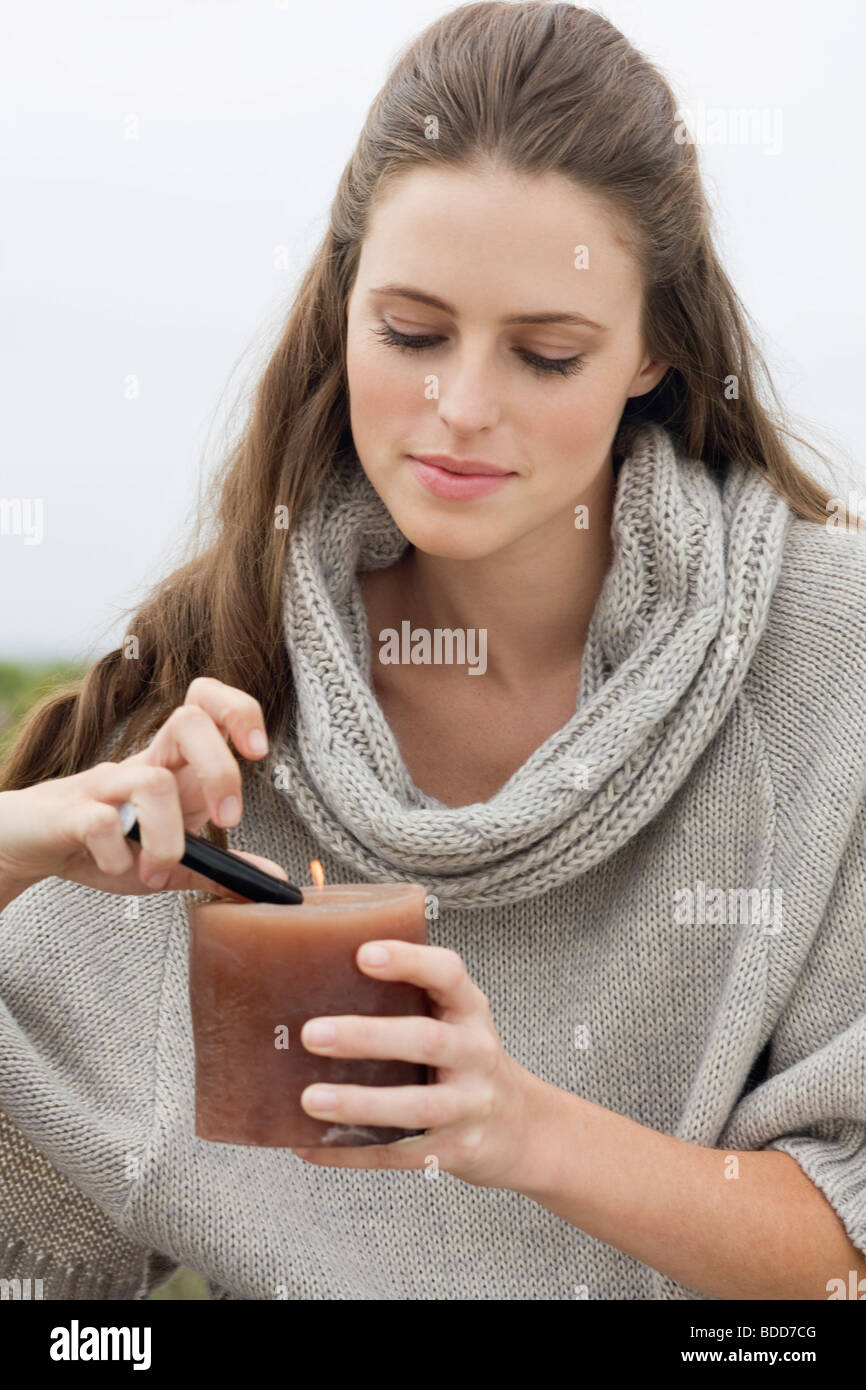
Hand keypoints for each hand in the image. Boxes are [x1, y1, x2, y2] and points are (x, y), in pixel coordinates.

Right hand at [0, 676, 287, 903]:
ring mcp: (103, 784)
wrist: (25, 847)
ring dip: (168, 839)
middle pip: (188, 723)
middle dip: (221, 772)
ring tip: (155, 871)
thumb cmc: (98, 844)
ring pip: (153, 782)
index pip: (205, 706)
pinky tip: (117, 868)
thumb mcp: (168, 861)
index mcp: (170, 766)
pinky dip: (117, 857)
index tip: (258, 753)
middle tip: (226, 821)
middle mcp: (140, 764)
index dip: (238, 713)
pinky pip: (101, 824)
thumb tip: (275, 879)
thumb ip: (219, 867)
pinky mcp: (68, 813)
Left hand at [290, 940, 543, 1187]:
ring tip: (309, 1099)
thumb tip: (322, 980)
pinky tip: (309, 1146)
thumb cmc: (468, 1060)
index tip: (362, 955)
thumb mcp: (457, 1020)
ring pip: (414, 1106)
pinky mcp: (454, 1150)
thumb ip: (412, 999)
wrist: (522, 1128)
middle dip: (367, 1037)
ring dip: (359, 1103)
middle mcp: (475, 1054)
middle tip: (312, 1033)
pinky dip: (350, 1152)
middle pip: (426, 1041)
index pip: (447, 974)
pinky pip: (397, 1153)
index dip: (408, 962)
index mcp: (470, 1012)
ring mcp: (469, 1106)